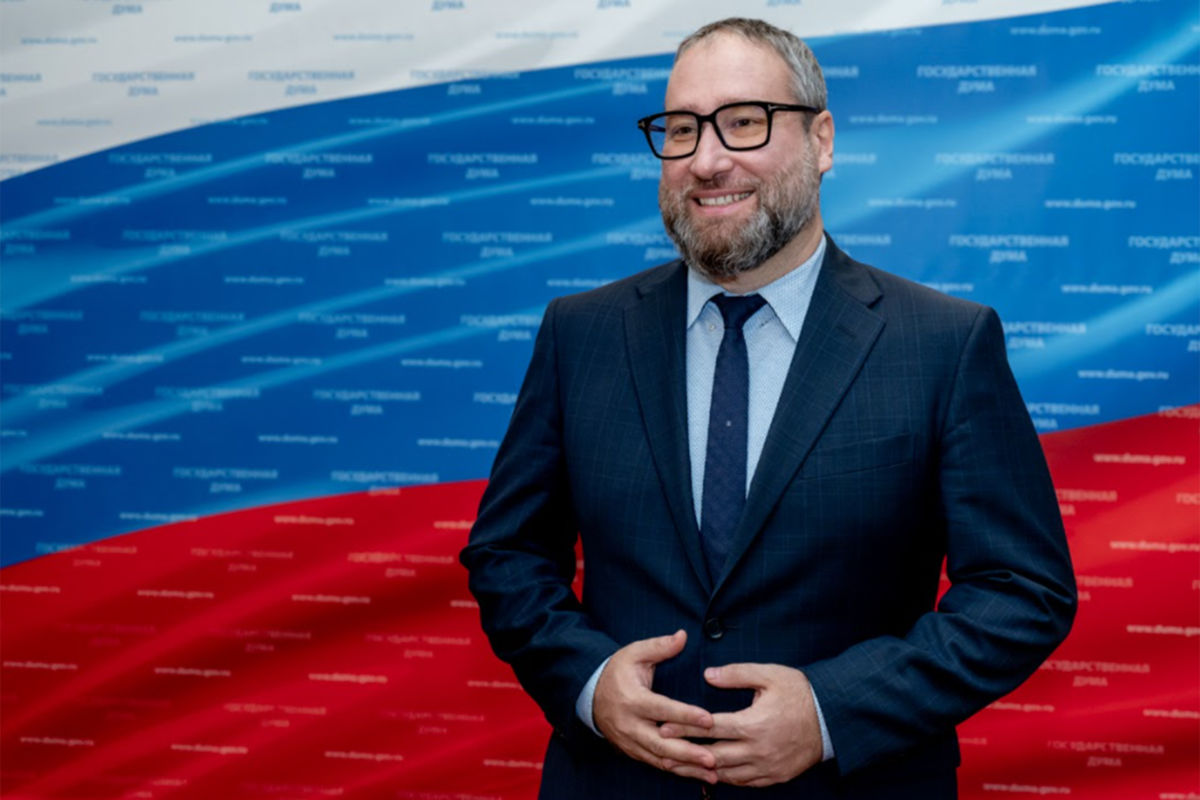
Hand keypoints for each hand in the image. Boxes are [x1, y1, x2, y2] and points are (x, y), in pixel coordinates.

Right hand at [593, 630, 717, 782]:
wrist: (590, 693)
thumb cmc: (617, 671)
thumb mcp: (635, 653)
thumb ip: (660, 646)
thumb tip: (683, 636)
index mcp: (632, 699)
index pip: (662, 709)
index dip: (685, 715)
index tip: (709, 719)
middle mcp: (630, 724)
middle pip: (661, 744)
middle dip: (688, 753)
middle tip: (713, 758)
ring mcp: (630, 741)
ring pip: (660, 760)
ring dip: (687, 768)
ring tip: (712, 773)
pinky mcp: (632, 751)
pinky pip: (656, 764)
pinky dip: (677, 770)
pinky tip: (696, 774)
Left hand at [659, 663, 822, 787]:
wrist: (832, 718)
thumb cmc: (800, 692)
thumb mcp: (770, 675)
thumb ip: (737, 674)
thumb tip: (708, 675)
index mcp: (753, 723)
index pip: (710, 728)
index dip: (684, 728)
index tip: (663, 727)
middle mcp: (757, 749)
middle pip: (712, 756)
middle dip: (685, 755)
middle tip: (661, 753)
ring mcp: (766, 766)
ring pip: (726, 774)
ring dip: (701, 771)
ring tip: (679, 767)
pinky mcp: (775, 776)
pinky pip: (744, 782)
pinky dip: (725, 779)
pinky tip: (711, 775)